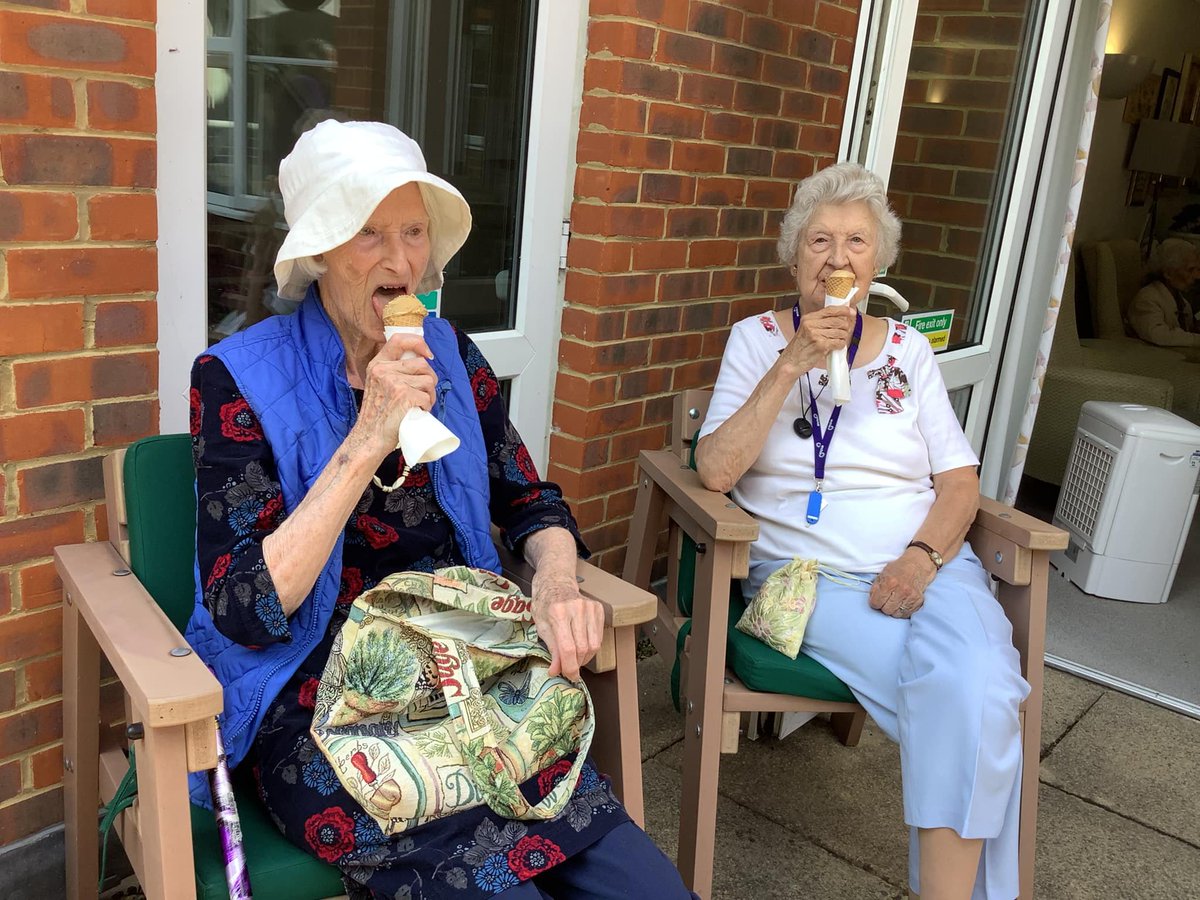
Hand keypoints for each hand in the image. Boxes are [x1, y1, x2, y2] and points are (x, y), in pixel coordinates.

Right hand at [353, 334, 436, 458]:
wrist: (370, 437)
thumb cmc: (377, 415)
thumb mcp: (378, 385)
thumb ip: (392, 372)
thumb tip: (420, 362)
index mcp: (377, 365)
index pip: (399, 340)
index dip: (418, 343)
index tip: (427, 354)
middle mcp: (384, 370)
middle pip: (422, 364)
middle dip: (429, 379)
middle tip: (424, 394)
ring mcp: (394, 382)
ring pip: (428, 380)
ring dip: (429, 394)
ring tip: (419, 405)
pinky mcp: (404, 396)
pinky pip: (427, 396)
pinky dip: (427, 406)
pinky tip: (417, 412)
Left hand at [531, 575, 604, 680]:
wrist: (556, 583)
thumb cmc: (545, 604)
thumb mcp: (542, 627)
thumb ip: (552, 650)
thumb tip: (556, 671)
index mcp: (557, 612)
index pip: (568, 648)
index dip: (569, 667)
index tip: (569, 675)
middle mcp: (576, 608)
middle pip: (583, 648)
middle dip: (577, 664)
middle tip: (570, 669)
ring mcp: (590, 607)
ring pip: (594, 645)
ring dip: (585, 658)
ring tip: (575, 657)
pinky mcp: (598, 608)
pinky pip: (599, 637)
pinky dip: (591, 647)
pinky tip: (581, 645)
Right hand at [779, 305, 856, 376]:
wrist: (790, 362)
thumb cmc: (799, 348)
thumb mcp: (806, 330)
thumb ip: (820, 323)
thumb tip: (840, 319)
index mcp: (808, 318)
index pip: (830, 310)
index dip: (844, 310)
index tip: (851, 312)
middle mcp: (811, 324)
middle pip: (838, 321)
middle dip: (844, 327)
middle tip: (843, 333)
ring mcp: (816, 334)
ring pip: (840, 332)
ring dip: (842, 338)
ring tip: (836, 342)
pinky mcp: (820, 345)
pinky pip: (838, 342)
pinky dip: (840, 346)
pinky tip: (835, 347)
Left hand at [869, 550, 935, 617]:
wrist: (918, 564)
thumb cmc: (899, 568)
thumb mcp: (883, 574)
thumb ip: (876, 587)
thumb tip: (872, 601)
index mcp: (890, 582)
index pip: (876, 603)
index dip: (875, 602)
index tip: (877, 599)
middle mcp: (901, 590)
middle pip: (886, 610)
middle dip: (884, 606)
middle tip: (887, 599)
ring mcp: (911, 596)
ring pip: (896, 614)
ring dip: (894, 609)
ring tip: (895, 601)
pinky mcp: (919, 601)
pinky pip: (906, 614)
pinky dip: (903, 611)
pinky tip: (902, 603)